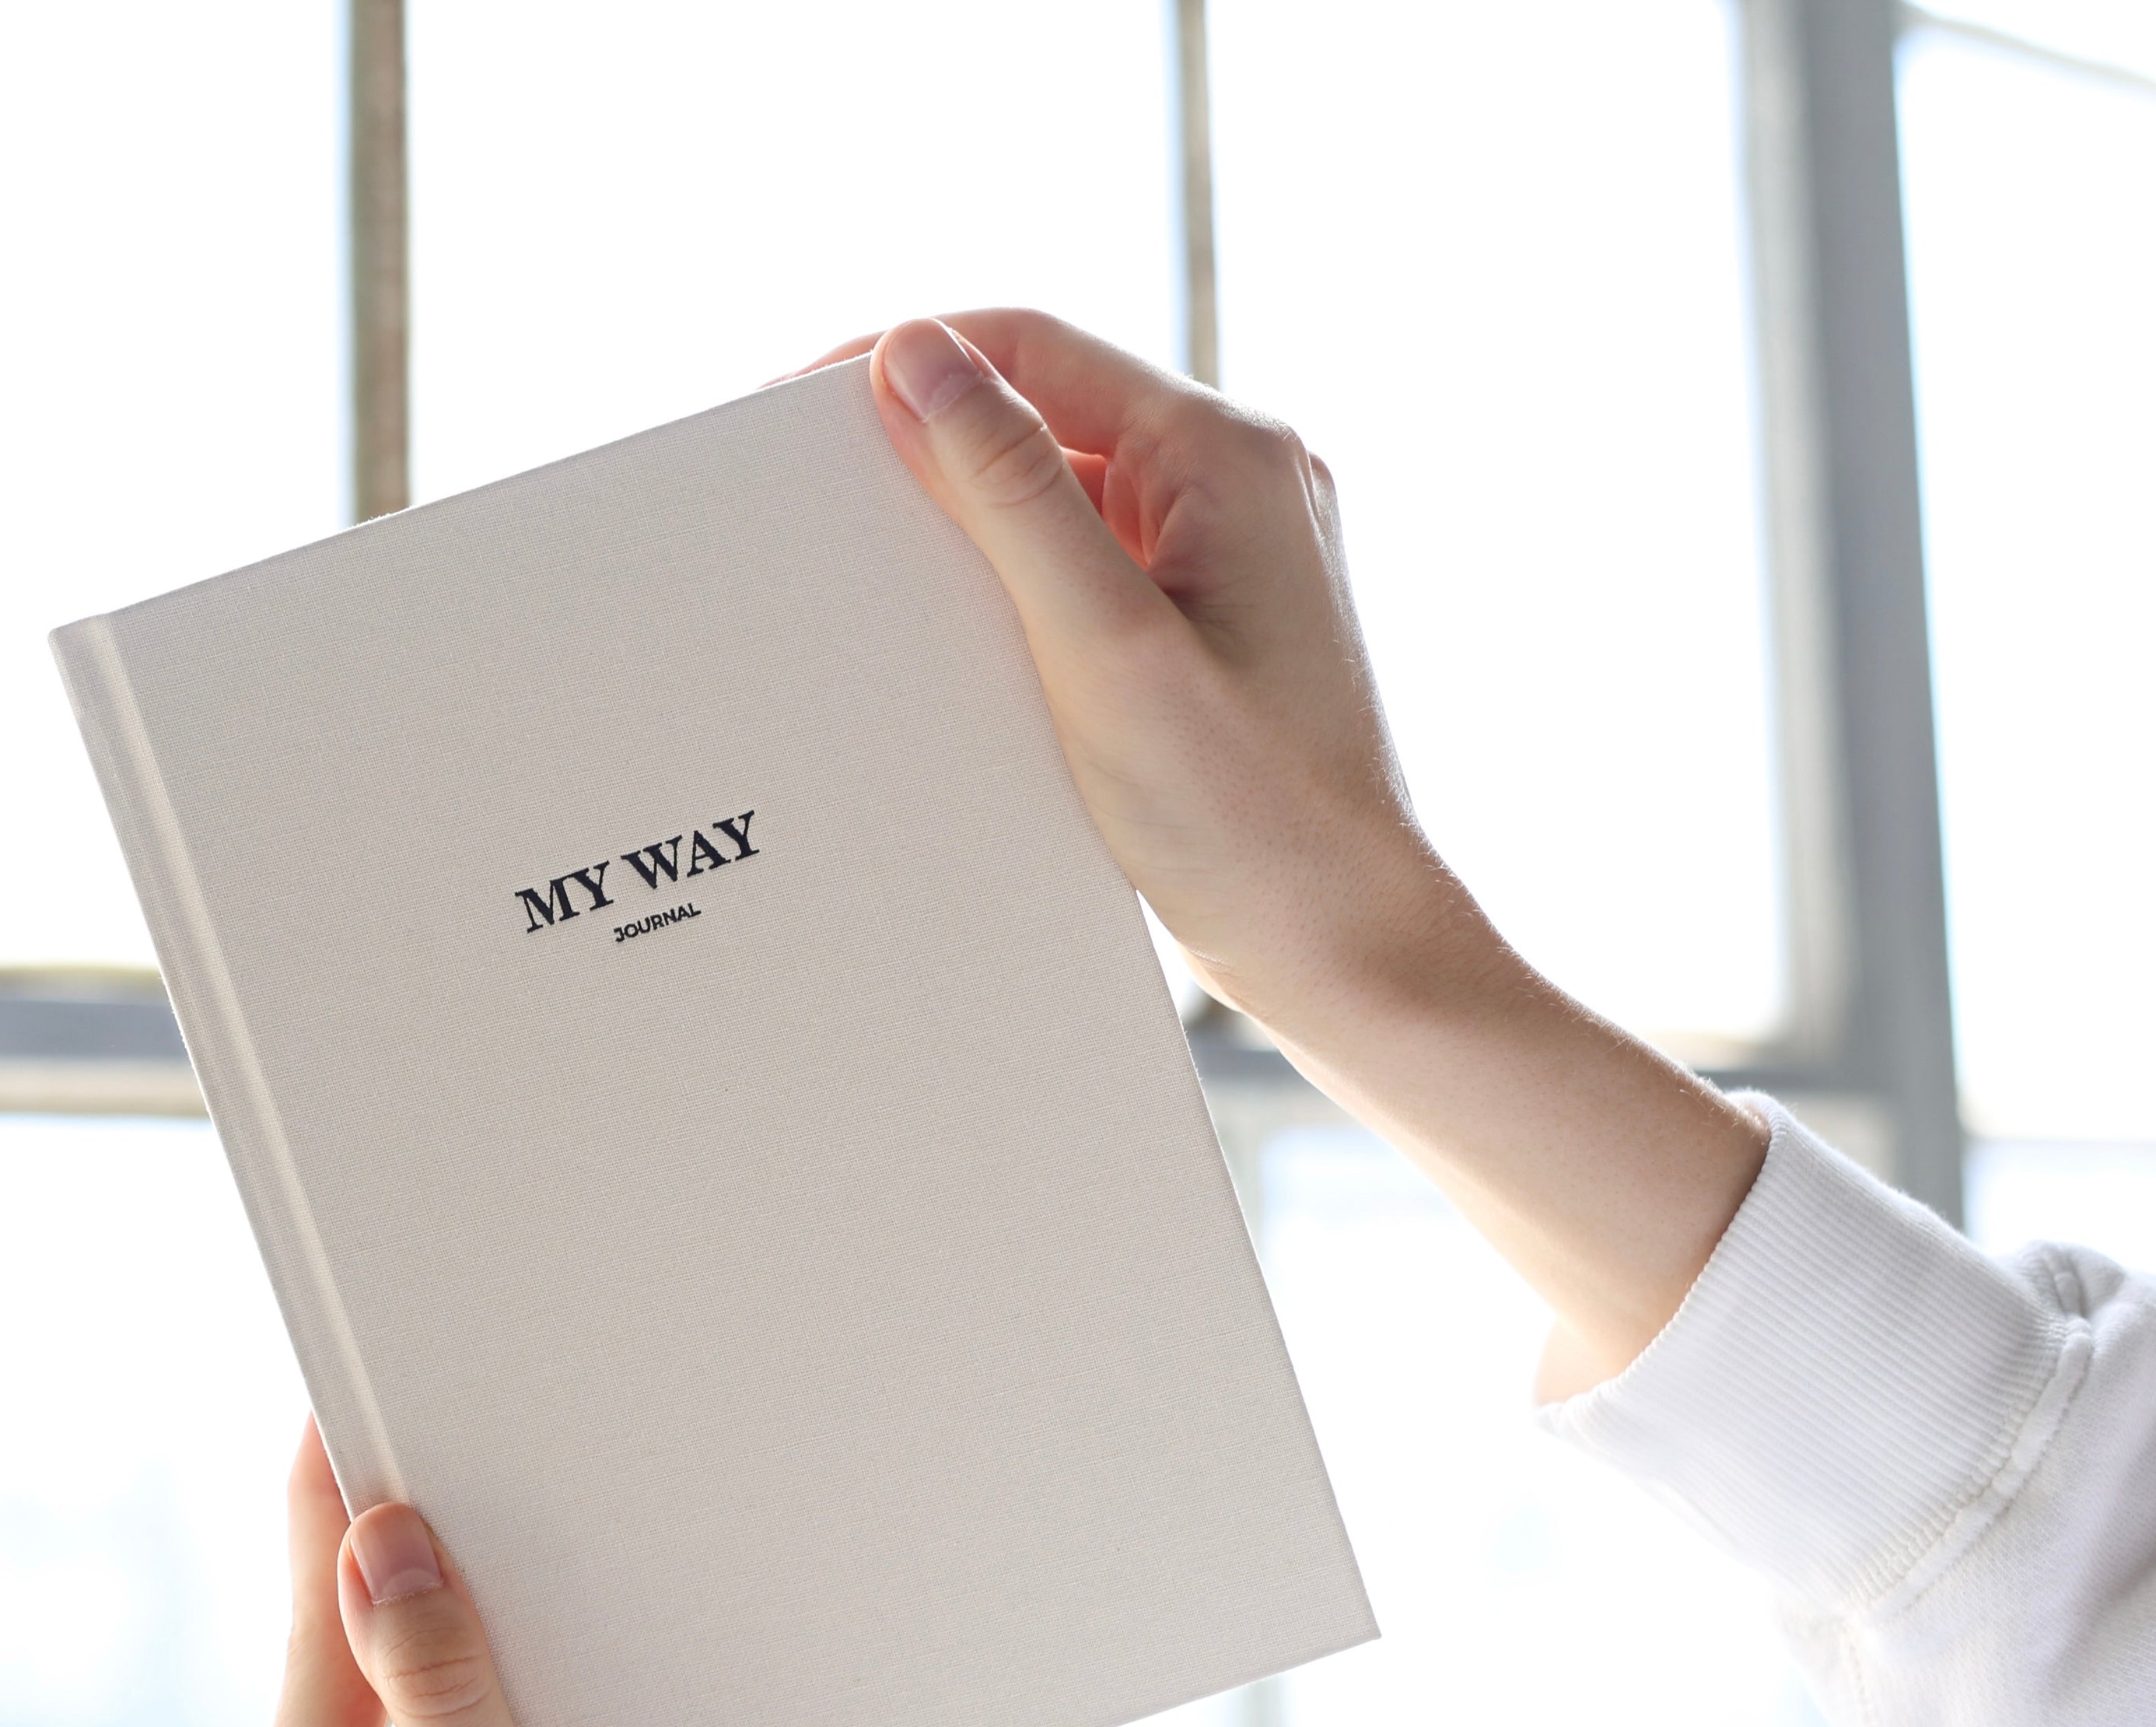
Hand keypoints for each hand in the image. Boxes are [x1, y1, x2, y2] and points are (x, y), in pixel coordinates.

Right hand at [826, 312, 1767, 1389]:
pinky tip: (958, 652)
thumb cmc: (1248, 817)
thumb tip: (918, 354)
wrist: (1351, 949)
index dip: (913, 358)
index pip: (1037, 347)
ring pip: (1063, 498)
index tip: (805, 400)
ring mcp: (1232, 557)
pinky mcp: (1213, 629)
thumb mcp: (1102, 644)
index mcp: (1227, 458)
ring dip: (970, 529)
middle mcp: (1240, 485)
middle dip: (932, 446)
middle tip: (820, 494)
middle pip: (1049, 414)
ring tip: (877, 579)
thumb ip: (1009, 491)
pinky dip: (1015, 595)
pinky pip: (1090, 573)